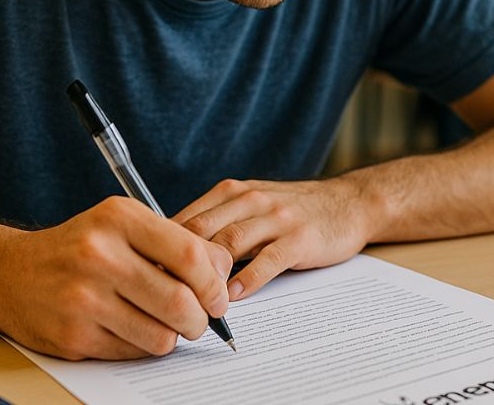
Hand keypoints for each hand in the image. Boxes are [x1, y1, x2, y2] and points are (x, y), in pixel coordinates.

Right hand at [0, 196, 231, 359]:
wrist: (8, 273)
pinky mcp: (74, 335)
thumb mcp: (122, 226)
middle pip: (180, 301)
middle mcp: (99, 255)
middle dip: (201, 319)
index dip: (215, 282)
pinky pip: (133, 352)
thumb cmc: (78, 248)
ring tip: (164, 324)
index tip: (218, 296)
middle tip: (199, 319)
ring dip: (173, 336)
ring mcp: (84, 298)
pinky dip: (143, 346)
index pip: (190, 254)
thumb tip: (224, 271)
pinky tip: (131, 329)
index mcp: (118, 219)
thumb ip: (173, 242)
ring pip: (161, 335)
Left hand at [173, 178, 372, 300]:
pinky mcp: (300, 239)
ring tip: (191, 302)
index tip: (144, 273)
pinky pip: (267, 260)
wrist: (348, 203)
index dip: (161, 247)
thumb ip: (218, 223)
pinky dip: (247, 280)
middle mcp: (251, 200)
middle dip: (177, 263)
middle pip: (202, 230)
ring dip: (208, 275)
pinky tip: (233, 297)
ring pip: (230, 244)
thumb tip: (171, 253)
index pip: (187, 218)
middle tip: (158, 293)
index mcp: (233, 192)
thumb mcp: (252, 205)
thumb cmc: (293, 211)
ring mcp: (276, 218)